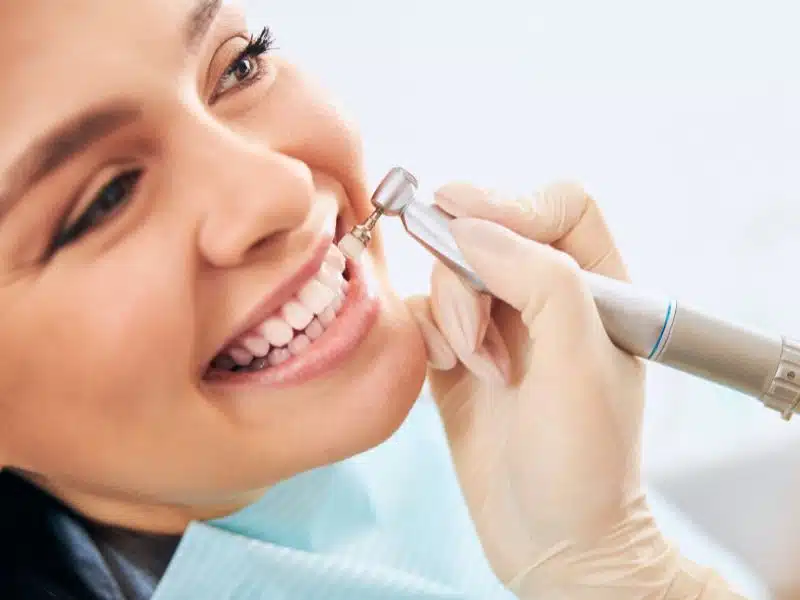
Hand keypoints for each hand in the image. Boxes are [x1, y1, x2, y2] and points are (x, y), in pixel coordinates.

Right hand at [406, 183, 722, 597]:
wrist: (550, 542)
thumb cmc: (583, 463)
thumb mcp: (579, 362)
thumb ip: (538, 278)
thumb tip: (471, 226)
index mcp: (598, 290)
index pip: (558, 207)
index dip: (511, 202)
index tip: (461, 212)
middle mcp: (547, 300)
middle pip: (491, 235)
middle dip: (471, 276)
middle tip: (477, 335)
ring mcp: (500, 327)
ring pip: (452, 274)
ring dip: (454, 315)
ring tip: (478, 368)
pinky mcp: (460, 357)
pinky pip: (426, 313)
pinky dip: (429, 333)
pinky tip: (448, 370)